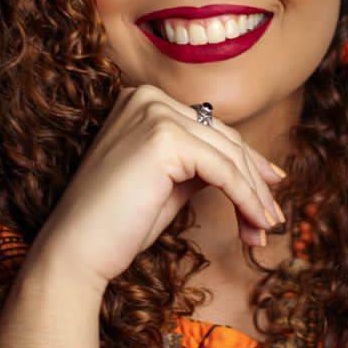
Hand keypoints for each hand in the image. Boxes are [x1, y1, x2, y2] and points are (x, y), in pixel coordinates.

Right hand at [28, 84, 285, 292]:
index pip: (209, 128)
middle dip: (253, 182)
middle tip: (271, 220)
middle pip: (223, 138)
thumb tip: (248, 168)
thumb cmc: (117, 224)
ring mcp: (154, 113)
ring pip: (228, 155)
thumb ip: (198, 163)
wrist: (76, 251)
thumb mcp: (167, 182)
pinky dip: (245, 199)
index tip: (268, 191)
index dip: (245, 163)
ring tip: (265, 229)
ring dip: (254, 196)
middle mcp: (147, 97)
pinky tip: (255, 224)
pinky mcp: (164, 138)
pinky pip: (223, 171)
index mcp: (141, 99)